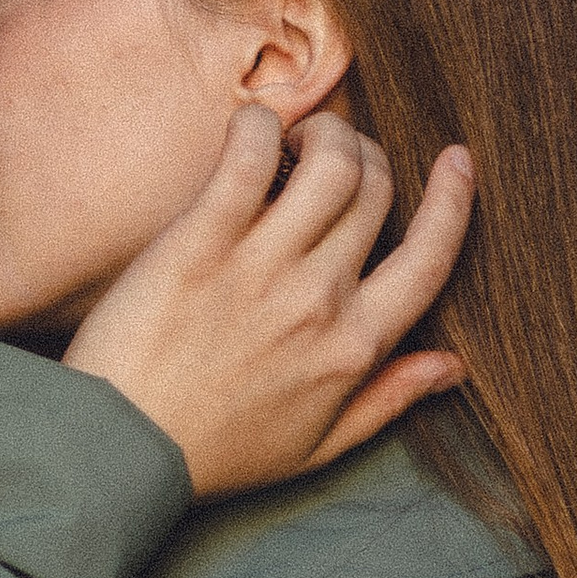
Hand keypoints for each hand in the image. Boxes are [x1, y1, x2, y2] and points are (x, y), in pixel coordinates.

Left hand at [62, 105, 472, 499]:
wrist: (121, 449)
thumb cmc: (214, 451)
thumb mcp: (317, 447)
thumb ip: (389, 400)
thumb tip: (453, 365)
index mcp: (355, 346)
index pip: (430, 256)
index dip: (453, 200)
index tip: (455, 162)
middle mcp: (320, 298)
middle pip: (377, 190)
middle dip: (368, 156)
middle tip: (334, 157)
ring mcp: (262, 264)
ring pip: (330, 162)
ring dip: (324, 133)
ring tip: (295, 141)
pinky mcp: (201, 239)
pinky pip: (249, 155)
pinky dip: (260, 125)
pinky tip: (251, 130)